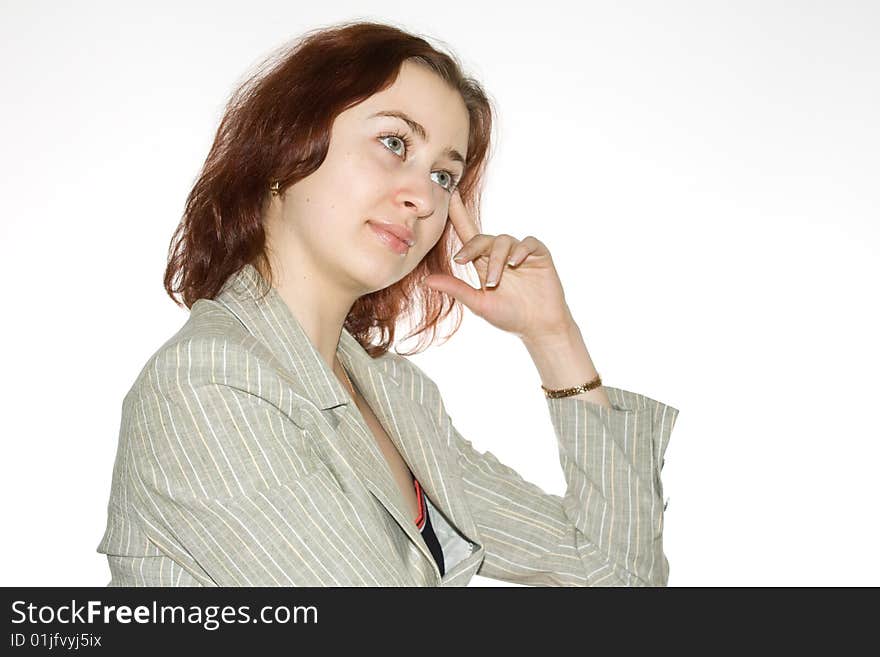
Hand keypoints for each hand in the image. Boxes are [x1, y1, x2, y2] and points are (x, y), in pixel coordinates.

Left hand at [422, 190, 575, 341]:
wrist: (539, 326)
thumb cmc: (509, 316)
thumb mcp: (479, 303)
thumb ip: (456, 289)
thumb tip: (425, 280)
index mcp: (483, 262)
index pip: (467, 233)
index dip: (458, 213)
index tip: (448, 194)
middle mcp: (499, 254)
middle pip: (483, 238)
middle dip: (475, 251)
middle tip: (471, 269)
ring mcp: (519, 252)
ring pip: (503, 241)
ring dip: (498, 259)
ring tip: (496, 281)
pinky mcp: (538, 254)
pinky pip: (527, 242)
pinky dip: (520, 251)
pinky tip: (516, 263)